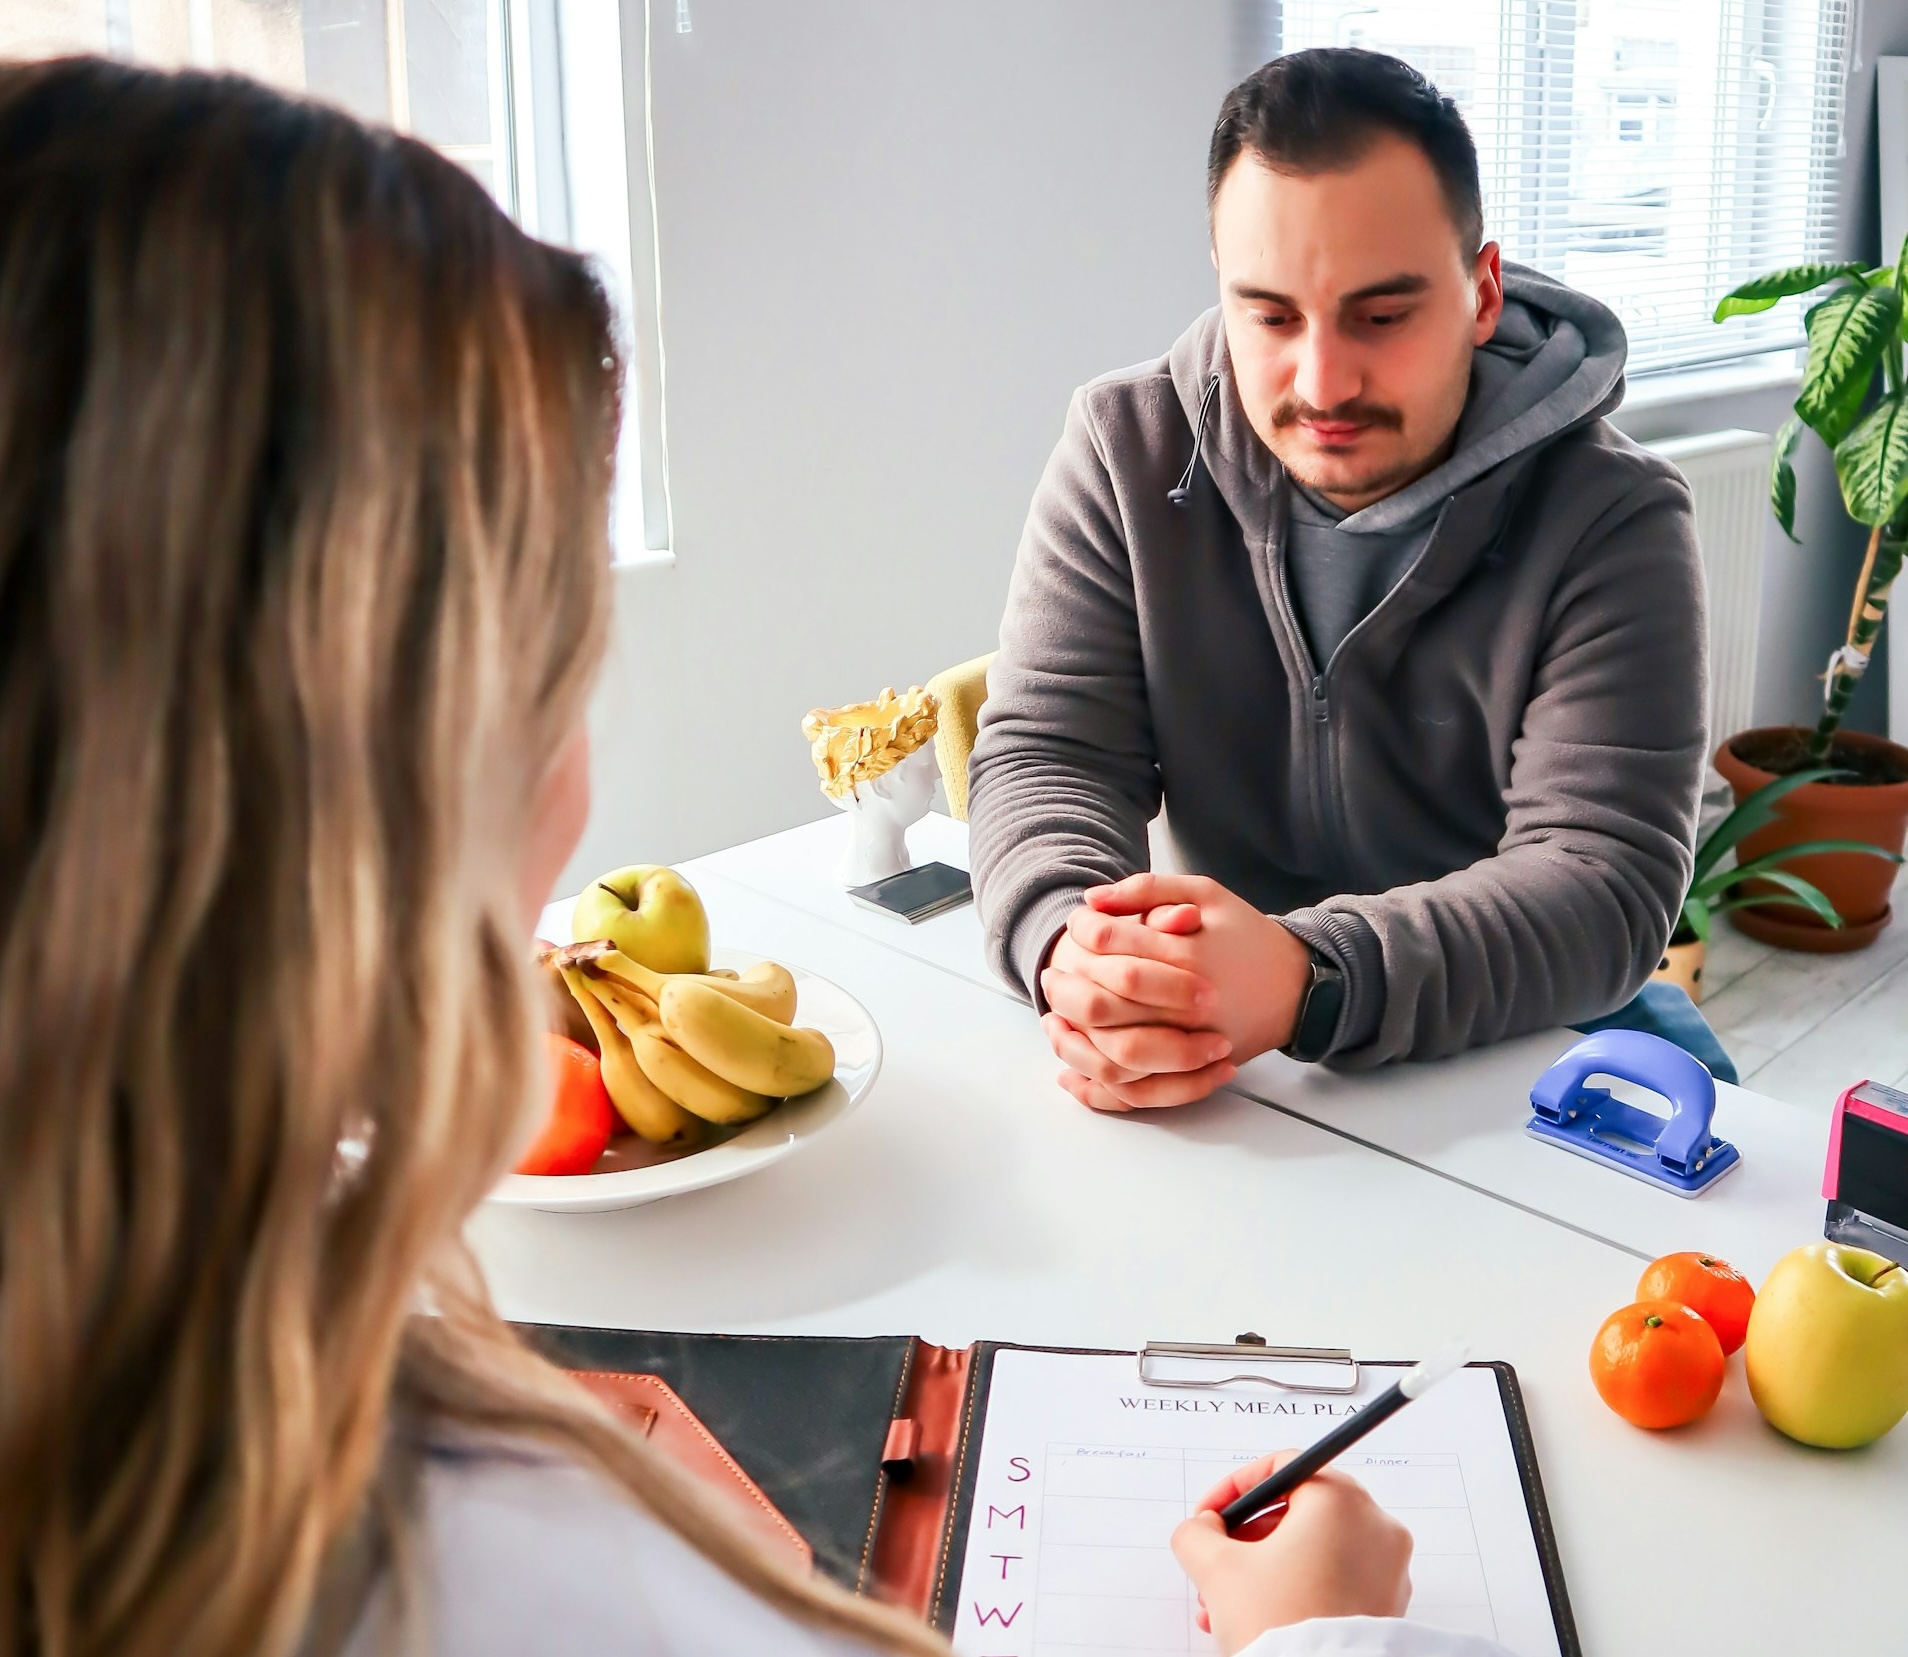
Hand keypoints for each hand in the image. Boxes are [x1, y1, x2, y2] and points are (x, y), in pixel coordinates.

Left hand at [1038, 874, 1311, 1111]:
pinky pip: (1137, 1092)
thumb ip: (1148, 889)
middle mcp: (1187, 1006)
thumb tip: (1091, 902)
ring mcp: (1190, 1045)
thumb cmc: (1246, 934)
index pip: (1113, 945)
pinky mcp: (1193, 1073)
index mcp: (1188, 956)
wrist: (1296, 985)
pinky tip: (1072, 1070)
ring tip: (1053, 1021)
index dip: (1082, 934)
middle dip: (1065, 992)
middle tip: (1049, 978)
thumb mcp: (1206, 893)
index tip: (1071, 926)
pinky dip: (1098, 1087)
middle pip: (1103, 1006)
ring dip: (1073, 1042)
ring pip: (1115, 1057)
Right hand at [1170, 1453, 1412, 1653]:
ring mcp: (1388, 1569)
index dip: (1235, 1488)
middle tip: (1217, 1562)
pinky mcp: (1388, 1605)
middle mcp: (1375, 1526)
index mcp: (1340, 1500)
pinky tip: (1260, 1617)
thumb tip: (1201, 1529)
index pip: (1282, 1468)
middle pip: (1297, 1511)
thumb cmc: (1279, 1625)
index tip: (1212, 1514)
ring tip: (1227, 1604)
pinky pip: (1335, 1580)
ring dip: (1266, 1568)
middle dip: (1246, 1539)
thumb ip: (1197, 1534)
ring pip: (1314, 1549)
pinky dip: (1298, 1588)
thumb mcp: (1217, 1569)